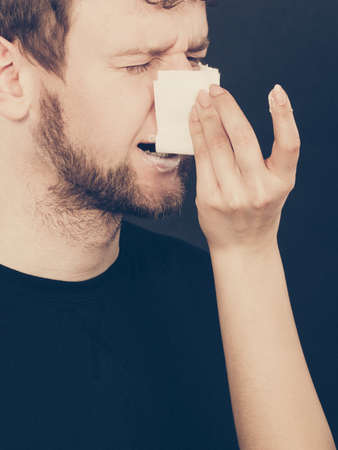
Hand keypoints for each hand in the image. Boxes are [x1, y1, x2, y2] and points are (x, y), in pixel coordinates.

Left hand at [189, 84, 300, 253]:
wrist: (242, 246)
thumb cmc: (257, 211)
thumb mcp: (272, 186)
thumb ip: (261, 158)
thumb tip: (231, 116)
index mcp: (281, 183)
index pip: (289, 145)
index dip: (284, 116)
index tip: (276, 91)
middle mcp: (259, 189)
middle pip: (243, 138)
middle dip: (227, 108)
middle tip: (215, 89)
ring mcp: (233, 196)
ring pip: (218, 146)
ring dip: (207, 117)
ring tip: (201, 100)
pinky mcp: (210, 199)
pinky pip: (202, 159)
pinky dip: (197, 136)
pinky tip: (194, 122)